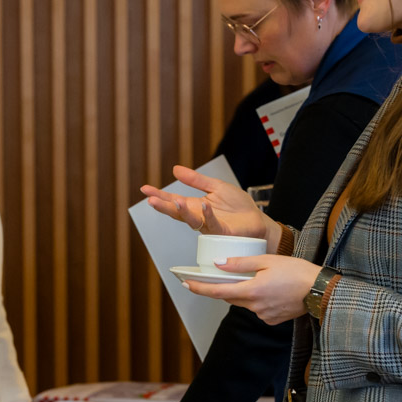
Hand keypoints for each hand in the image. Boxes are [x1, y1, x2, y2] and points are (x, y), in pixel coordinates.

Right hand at [140, 165, 280, 248]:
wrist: (257, 220)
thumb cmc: (238, 207)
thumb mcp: (215, 186)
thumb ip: (196, 180)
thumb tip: (175, 169)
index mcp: (195, 206)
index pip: (173, 200)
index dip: (159, 195)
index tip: (144, 189)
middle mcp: (199, 217)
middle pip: (177, 212)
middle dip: (163, 206)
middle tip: (150, 200)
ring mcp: (209, 226)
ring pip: (191, 220)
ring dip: (182, 212)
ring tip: (173, 202)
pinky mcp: (222, 232)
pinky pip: (212, 223)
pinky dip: (207, 214)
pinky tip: (202, 205)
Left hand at [181, 254, 321, 325]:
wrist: (320, 290)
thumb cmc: (297, 271)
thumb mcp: (267, 260)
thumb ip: (240, 263)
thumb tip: (217, 264)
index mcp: (251, 291)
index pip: (217, 291)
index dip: (199, 288)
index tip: (186, 284)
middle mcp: (255, 307)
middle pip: (230, 297)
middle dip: (223, 287)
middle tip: (219, 275)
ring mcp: (263, 315)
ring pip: (244, 302)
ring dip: (243, 292)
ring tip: (258, 278)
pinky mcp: (272, 320)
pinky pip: (257, 309)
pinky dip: (257, 299)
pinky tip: (270, 289)